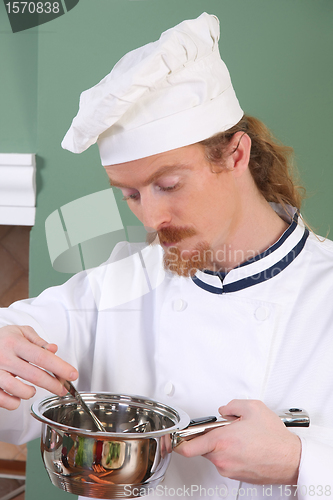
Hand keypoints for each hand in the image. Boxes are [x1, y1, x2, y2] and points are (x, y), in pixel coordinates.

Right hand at [0, 325, 77, 409]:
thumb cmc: (1, 339)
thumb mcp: (20, 332)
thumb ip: (38, 341)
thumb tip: (54, 349)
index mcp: (14, 343)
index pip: (42, 357)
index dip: (60, 367)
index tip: (72, 374)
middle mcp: (4, 358)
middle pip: (35, 376)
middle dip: (53, 384)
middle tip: (63, 388)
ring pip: (19, 391)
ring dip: (31, 392)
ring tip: (33, 389)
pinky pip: (5, 400)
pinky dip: (15, 402)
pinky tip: (18, 395)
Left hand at [175, 399, 300, 484]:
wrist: (290, 459)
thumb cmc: (274, 438)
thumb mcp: (253, 408)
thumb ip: (231, 405)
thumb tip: (224, 410)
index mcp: (221, 441)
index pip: (187, 446)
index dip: (178, 441)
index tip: (175, 437)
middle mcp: (222, 458)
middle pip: (202, 447)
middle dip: (209, 437)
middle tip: (225, 428)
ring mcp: (229, 470)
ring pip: (215, 455)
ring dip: (222, 445)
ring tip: (240, 437)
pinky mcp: (237, 476)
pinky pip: (226, 462)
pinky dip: (231, 454)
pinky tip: (245, 447)